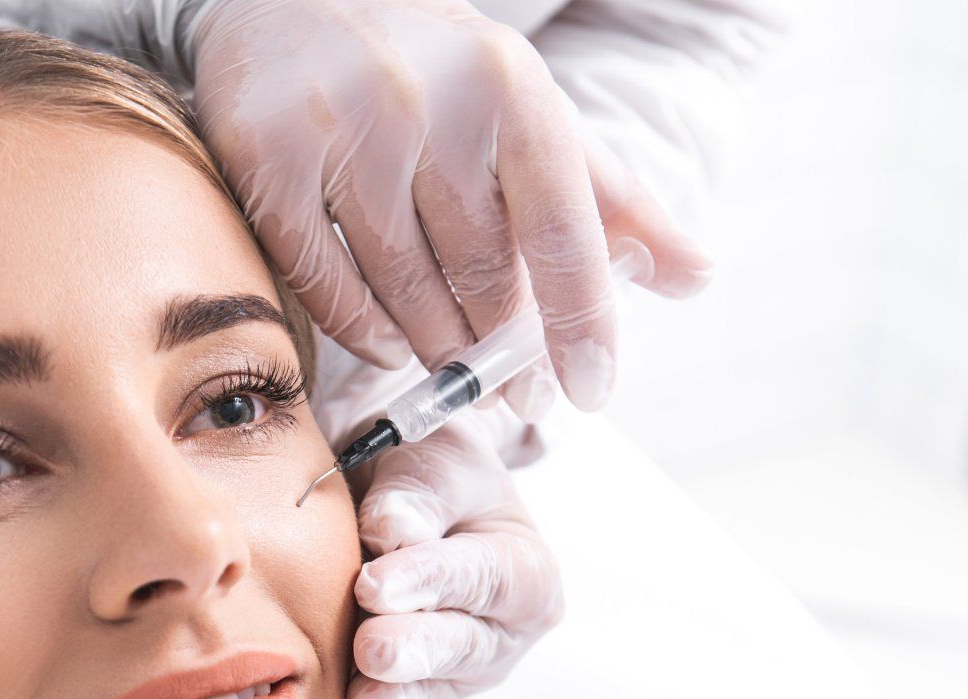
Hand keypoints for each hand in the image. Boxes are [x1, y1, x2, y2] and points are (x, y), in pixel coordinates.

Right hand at [186, 0, 711, 415]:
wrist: (294, 2)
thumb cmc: (434, 76)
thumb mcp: (531, 116)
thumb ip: (612, 200)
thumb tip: (698, 277)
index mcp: (511, 87)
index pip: (564, 231)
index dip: (582, 322)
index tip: (588, 391)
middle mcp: (429, 102)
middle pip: (480, 276)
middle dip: (501, 349)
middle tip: (512, 391)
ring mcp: (343, 129)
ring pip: (404, 289)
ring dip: (434, 346)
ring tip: (451, 363)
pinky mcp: (269, 159)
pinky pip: (328, 284)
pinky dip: (363, 331)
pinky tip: (387, 344)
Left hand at [339, 406, 565, 698]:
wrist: (400, 500)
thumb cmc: (426, 473)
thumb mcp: (435, 459)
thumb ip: (419, 492)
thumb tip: (394, 529)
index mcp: (524, 572)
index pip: (484, 578)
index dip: (431, 581)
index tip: (375, 586)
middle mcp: (499, 635)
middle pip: (460, 647)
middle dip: (414, 650)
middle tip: (371, 650)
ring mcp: (454, 677)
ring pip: (424, 694)